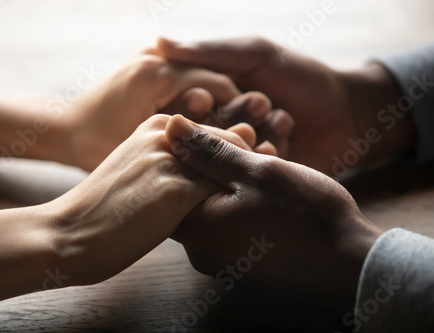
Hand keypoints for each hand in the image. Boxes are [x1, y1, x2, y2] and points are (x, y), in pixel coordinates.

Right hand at [45, 114, 266, 285]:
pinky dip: (240, 201)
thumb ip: (177, 163)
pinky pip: (225, 190)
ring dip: (254, 178)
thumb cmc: (106, 207)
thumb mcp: (142, 171)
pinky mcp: (176, 191)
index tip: (254, 170)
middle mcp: (167, 133)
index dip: (241, 151)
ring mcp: (172, 159)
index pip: (220, 131)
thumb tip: (217, 170)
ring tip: (264, 202)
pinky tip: (247, 219)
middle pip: (233, 140)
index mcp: (159, 124)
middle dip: (255, 160)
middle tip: (268, 183)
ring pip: (234, 161)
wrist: (70, 233)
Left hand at [58, 54, 272, 170]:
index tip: (252, 139)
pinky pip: (183, 81)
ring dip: (215, 105)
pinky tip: (202, 128)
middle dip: (230, 108)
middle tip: (247, 135)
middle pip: (212, 79)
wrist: (61, 129)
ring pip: (200, 79)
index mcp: (157, 73)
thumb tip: (240, 142)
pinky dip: (196, 101)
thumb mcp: (141, 151)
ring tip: (226, 135)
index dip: (240, 113)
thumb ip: (191, 146)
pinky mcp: (146, 66)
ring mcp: (150, 58)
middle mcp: (156, 57)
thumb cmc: (92, 145)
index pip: (219, 86)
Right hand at [156, 37, 415, 174]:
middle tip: (260, 102)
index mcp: (213, 102)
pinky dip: (267, 154)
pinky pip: (248, 172)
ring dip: (252, 136)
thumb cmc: (302, 75)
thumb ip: (210, 52)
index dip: (194, 104)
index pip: (184, 109)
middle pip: (203, 136)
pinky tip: (288, 136)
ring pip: (225, 155)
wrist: (350, 112)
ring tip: (282, 116)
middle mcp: (221, 131)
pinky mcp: (257, 178)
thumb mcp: (255, 54)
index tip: (208, 97)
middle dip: (229, 120)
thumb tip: (158, 41)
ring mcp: (240, 156)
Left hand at [165, 115, 382, 301]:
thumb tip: (172, 127)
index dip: (186, 153)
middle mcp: (200, 251)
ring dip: (226, 184)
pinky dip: (237, 204)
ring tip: (255, 167)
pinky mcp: (239, 265)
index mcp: (197, 229)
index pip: (168, 182)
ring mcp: (220, 261)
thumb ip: (210, 151)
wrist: (349, 260)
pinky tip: (262, 193)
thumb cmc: (306, 213)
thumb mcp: (257, 171)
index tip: (212, 137)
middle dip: (209, 167)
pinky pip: (226, 226)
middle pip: (188, 196)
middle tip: (238, 148)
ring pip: (210, 209)